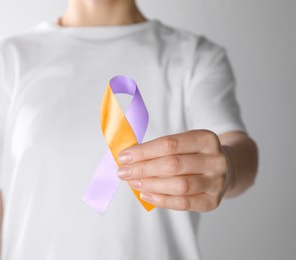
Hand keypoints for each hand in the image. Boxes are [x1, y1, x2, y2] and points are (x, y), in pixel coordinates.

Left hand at [117, 130, 231, 211]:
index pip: (170, 144)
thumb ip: (159, 149)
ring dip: (151, 185)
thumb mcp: (184, 143)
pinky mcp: (213, 201)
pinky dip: (162, 200)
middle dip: (143, 169)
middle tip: (123, 172)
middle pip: (173, 165)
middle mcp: (215, 160)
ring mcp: (217, 182)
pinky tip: (146, 194)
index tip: (124, 157)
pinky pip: (184, 203)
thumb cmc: (194, 154)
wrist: (226, 168)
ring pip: (179, 185)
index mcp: (206, 138)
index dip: (144, 151)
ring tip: (133, 183)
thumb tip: (128, 158)